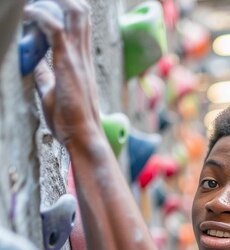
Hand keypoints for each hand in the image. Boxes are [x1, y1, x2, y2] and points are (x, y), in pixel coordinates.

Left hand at [23, 0, 101, 147]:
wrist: (83, 137)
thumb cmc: (71, 123)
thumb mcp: (52, 93)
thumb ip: (45, 76)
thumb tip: (34, 65)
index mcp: (82, 61)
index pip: (79, 23)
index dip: (63, 8)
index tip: (43, 7)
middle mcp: (83, 55)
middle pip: (80, 10)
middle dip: (60, 0)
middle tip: (39, 2)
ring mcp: (77, 57)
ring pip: (73, 11)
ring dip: (52, 2)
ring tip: (33, 5)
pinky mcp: (68, 62)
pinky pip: (54, 27)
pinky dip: (39, 15)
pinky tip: (27, 15)